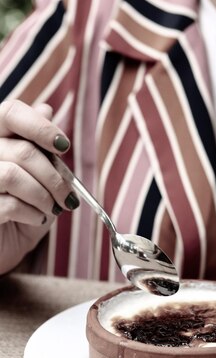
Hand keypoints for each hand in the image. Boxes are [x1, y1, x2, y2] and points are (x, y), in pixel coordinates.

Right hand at [0, 100, 77, 274]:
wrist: (1, 247)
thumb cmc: (19, 210)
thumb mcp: (36, 176)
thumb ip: (37, 145)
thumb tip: (46, 109)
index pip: (11, 112)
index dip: (41, 126)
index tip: (63, 146)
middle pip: (22, 149)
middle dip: (55, 175)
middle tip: (67, 195)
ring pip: (14, 175)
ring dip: (44, 195)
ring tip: (52, 208)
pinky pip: (9, 203)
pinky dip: (32, 213)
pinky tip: (37, 218)